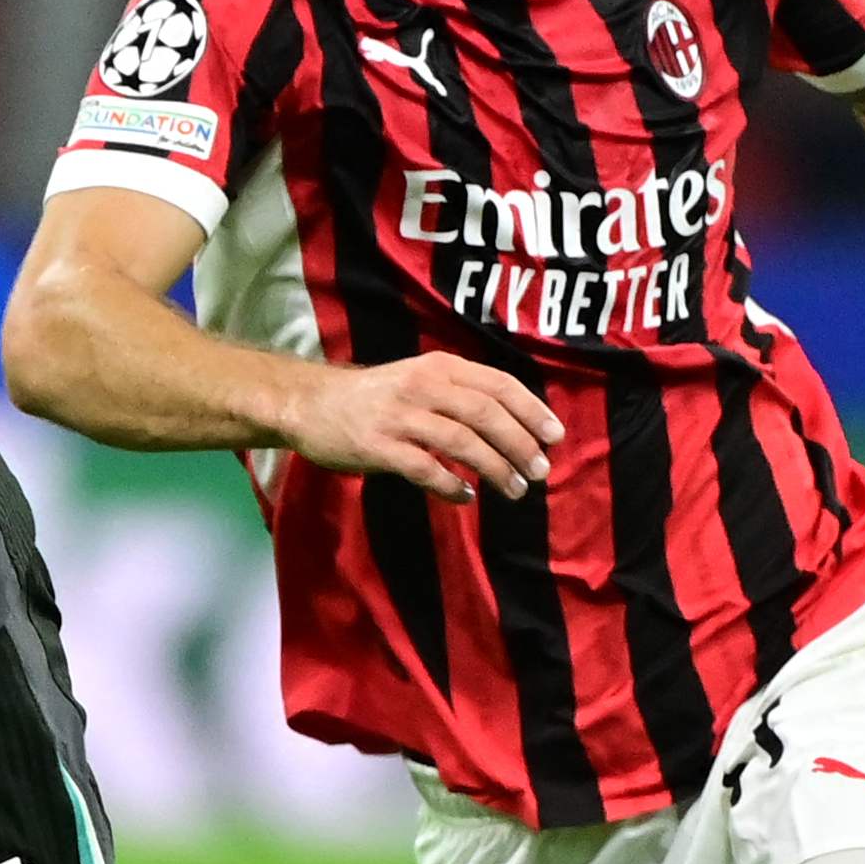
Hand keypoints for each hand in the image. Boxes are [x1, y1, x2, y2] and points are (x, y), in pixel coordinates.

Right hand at [278, 352, 561, 502]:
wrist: (310, 404)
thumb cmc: (373, 397)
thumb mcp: (418, 378)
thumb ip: (459, 394)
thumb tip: (512, 423)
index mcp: (439, 367)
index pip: (498, 384)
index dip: (531, 410)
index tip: (554, 436)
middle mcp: (423, 386)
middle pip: (486, 414)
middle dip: (520, 444)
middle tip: (539, 470)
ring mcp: (399, 416)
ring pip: (462, 442)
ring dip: (494, 468)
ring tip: (514, 490)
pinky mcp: (378, 446)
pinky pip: (425, 468)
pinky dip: (451, 485)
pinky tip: (465, 496)